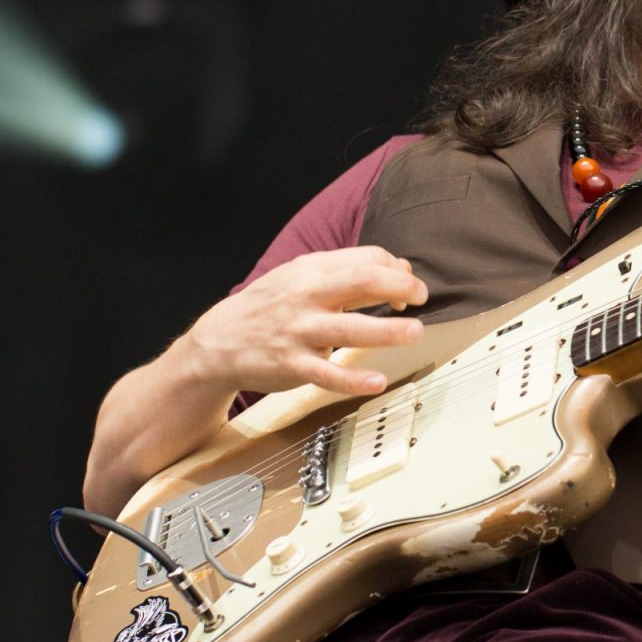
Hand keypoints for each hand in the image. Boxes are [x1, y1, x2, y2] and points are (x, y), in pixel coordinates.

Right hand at [178, 245, 428, 397]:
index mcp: (312, 271)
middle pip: (361, 282)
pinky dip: (354, 379)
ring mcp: (300, 331)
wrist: (219, 341)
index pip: (365, 260)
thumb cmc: (269, 306)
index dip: (395, 270)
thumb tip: (399, 269)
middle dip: (398, 287)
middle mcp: (307, 297)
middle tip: (421, 298)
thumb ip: (346, 272)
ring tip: (414, 332)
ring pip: (350, 328)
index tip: (409, 287)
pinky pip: (327, 373)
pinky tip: (377, 381)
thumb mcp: (300, 276)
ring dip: (387, 330)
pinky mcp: (293, 364)